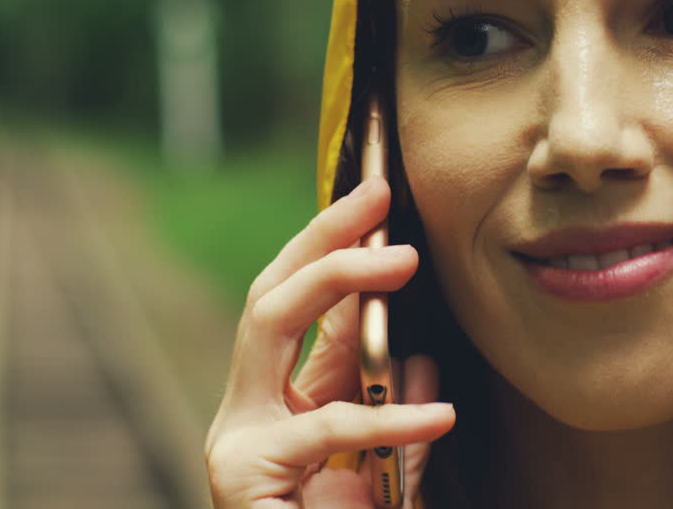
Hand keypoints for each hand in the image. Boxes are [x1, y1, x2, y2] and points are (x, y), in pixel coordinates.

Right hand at [206, 177, 453, 507]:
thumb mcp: (382, 471)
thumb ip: (392, 417)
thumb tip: (422, 363)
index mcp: (278, 406)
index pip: (295, 307)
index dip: (331, 247)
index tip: (379, 199)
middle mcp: (246, 413)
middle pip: (268, 293)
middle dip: (320, 236)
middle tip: (377, 196)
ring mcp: (235, 440)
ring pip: (265, 321)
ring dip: (335, 278)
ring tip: (403, 259)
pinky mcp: (242, 476)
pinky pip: (324, 428)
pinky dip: (386, 419)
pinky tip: (437, 415)